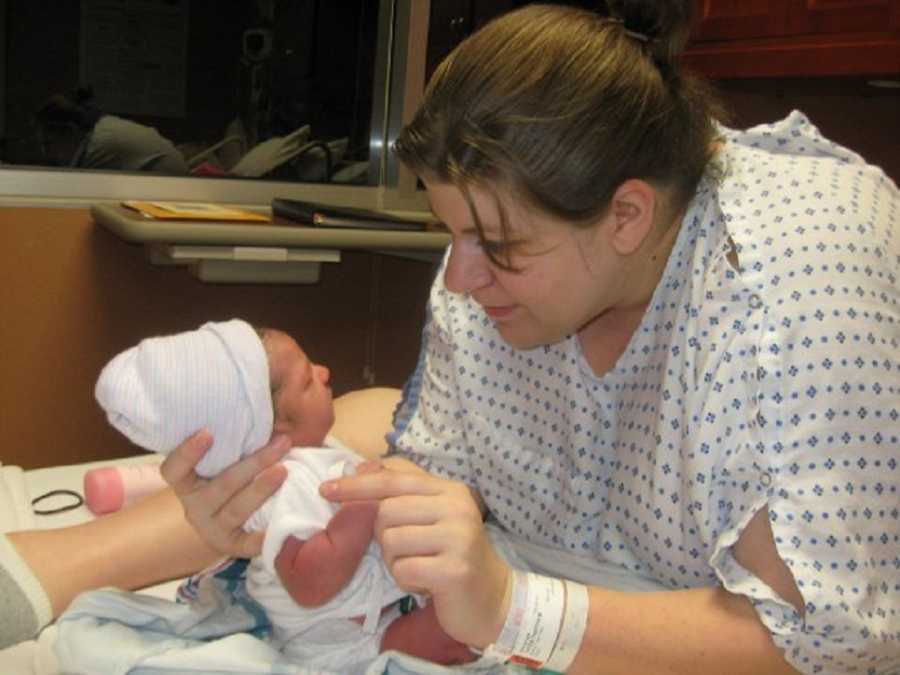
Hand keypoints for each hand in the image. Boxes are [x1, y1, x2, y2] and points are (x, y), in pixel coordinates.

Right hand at [160, 430, 290, 558]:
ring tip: (284, 471)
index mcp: (187, 483)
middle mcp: (195, 507)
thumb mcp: (222, 460)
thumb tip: (263, 404)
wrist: (224, 523)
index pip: (174, 470)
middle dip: (254, 463)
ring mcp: (212, 528)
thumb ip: (232, 440)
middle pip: (222, 486)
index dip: (187, 453)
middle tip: (280, 444)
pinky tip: (278, 525)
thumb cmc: (227, 476)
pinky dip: (261, 537)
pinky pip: (247, 543)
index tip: (208, 432)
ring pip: (237, 509)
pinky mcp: (231, 545)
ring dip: (262, 489)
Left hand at [320, 461, 511, 647]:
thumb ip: (401, 490)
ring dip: (395, 561)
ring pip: (391, 541)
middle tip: (407, 551)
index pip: (393, 479)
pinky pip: (403, 570)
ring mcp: (458, 537)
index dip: (357, 484)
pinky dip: (406, 582)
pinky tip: (426, 584)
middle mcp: (457, 507)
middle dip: (383, 536)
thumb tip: (360, 467)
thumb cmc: (452, 555)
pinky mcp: (455, 570)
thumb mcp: (432, 515)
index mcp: (449, 489)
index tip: (325, 489)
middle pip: (386, 512)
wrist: (493, 599)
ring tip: (419, 567)